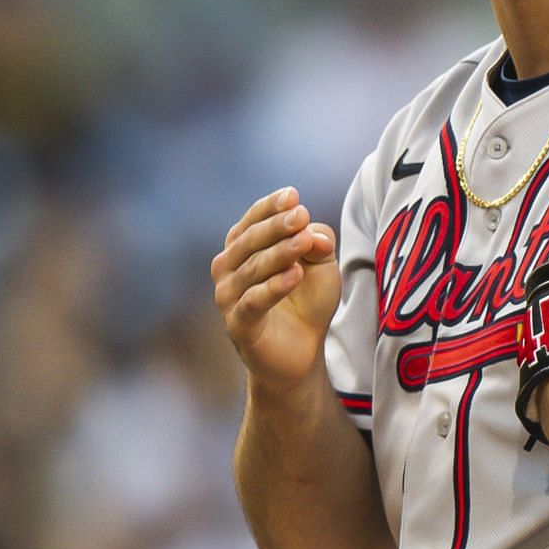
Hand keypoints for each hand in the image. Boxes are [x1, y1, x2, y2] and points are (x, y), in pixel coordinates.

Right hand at [211, 187, 339, 392]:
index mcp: (242, 249)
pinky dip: (274, 287)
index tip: (293, 195)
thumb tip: (312, 230)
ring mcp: (229, 298)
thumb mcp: (321, 265)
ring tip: (304, 242)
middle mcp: (228, 269)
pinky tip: (295, 275)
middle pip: (249, 242)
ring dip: (279, 253)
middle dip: (276, 226)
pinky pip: (254, 302)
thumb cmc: (306, 303)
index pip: (251, 221)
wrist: (302, 354)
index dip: (270, 207)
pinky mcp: (239, 325)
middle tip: (300, 215)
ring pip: (252, 269)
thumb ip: (317, 242)